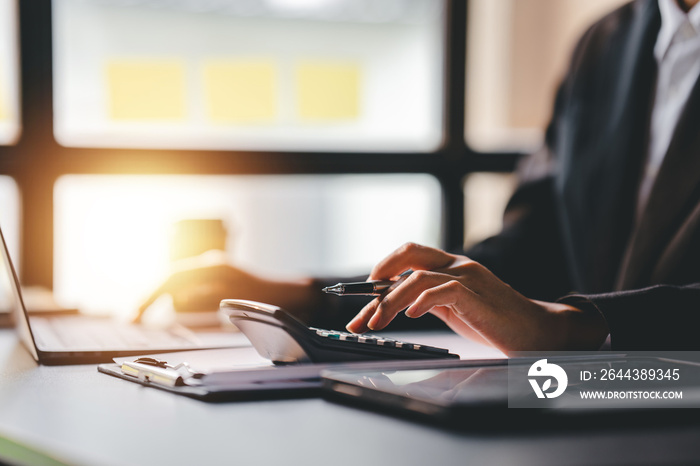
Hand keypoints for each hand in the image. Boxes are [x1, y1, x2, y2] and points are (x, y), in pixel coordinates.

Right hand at [134, 253, 315, 322]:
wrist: (293, 296)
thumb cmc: (270, 300)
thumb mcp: (236, 301)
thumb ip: (207, 299)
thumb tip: (178, 300)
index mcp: (213, 267)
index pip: (171, 278)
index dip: (151, 295)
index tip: (137, 313)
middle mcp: (211, 265)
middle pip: (170, 279)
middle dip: (150, 297)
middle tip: (133, 317)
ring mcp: (214, 271)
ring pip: (177, 283)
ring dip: (160, 297)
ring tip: (142, 314)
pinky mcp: (217, 281)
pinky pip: (188, 288)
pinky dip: (174, 299)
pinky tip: (165, 310)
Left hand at [346, 243, 607, 354]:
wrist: (534, 331)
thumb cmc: (494, 321)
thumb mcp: (454, 308)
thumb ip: (429, 299)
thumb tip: (394, 303)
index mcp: (452, 265)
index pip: (410, 256)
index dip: (383, 270)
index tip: (363, 293)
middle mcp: (458, 264)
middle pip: (410, 254)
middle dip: (380, 275)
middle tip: (363, 303)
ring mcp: (467, 277)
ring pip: (417, 277)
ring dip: (390, 301)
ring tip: (377, 322)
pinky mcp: (474, 294)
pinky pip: (440, 291)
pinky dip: (419, 302)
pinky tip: (410, 316)